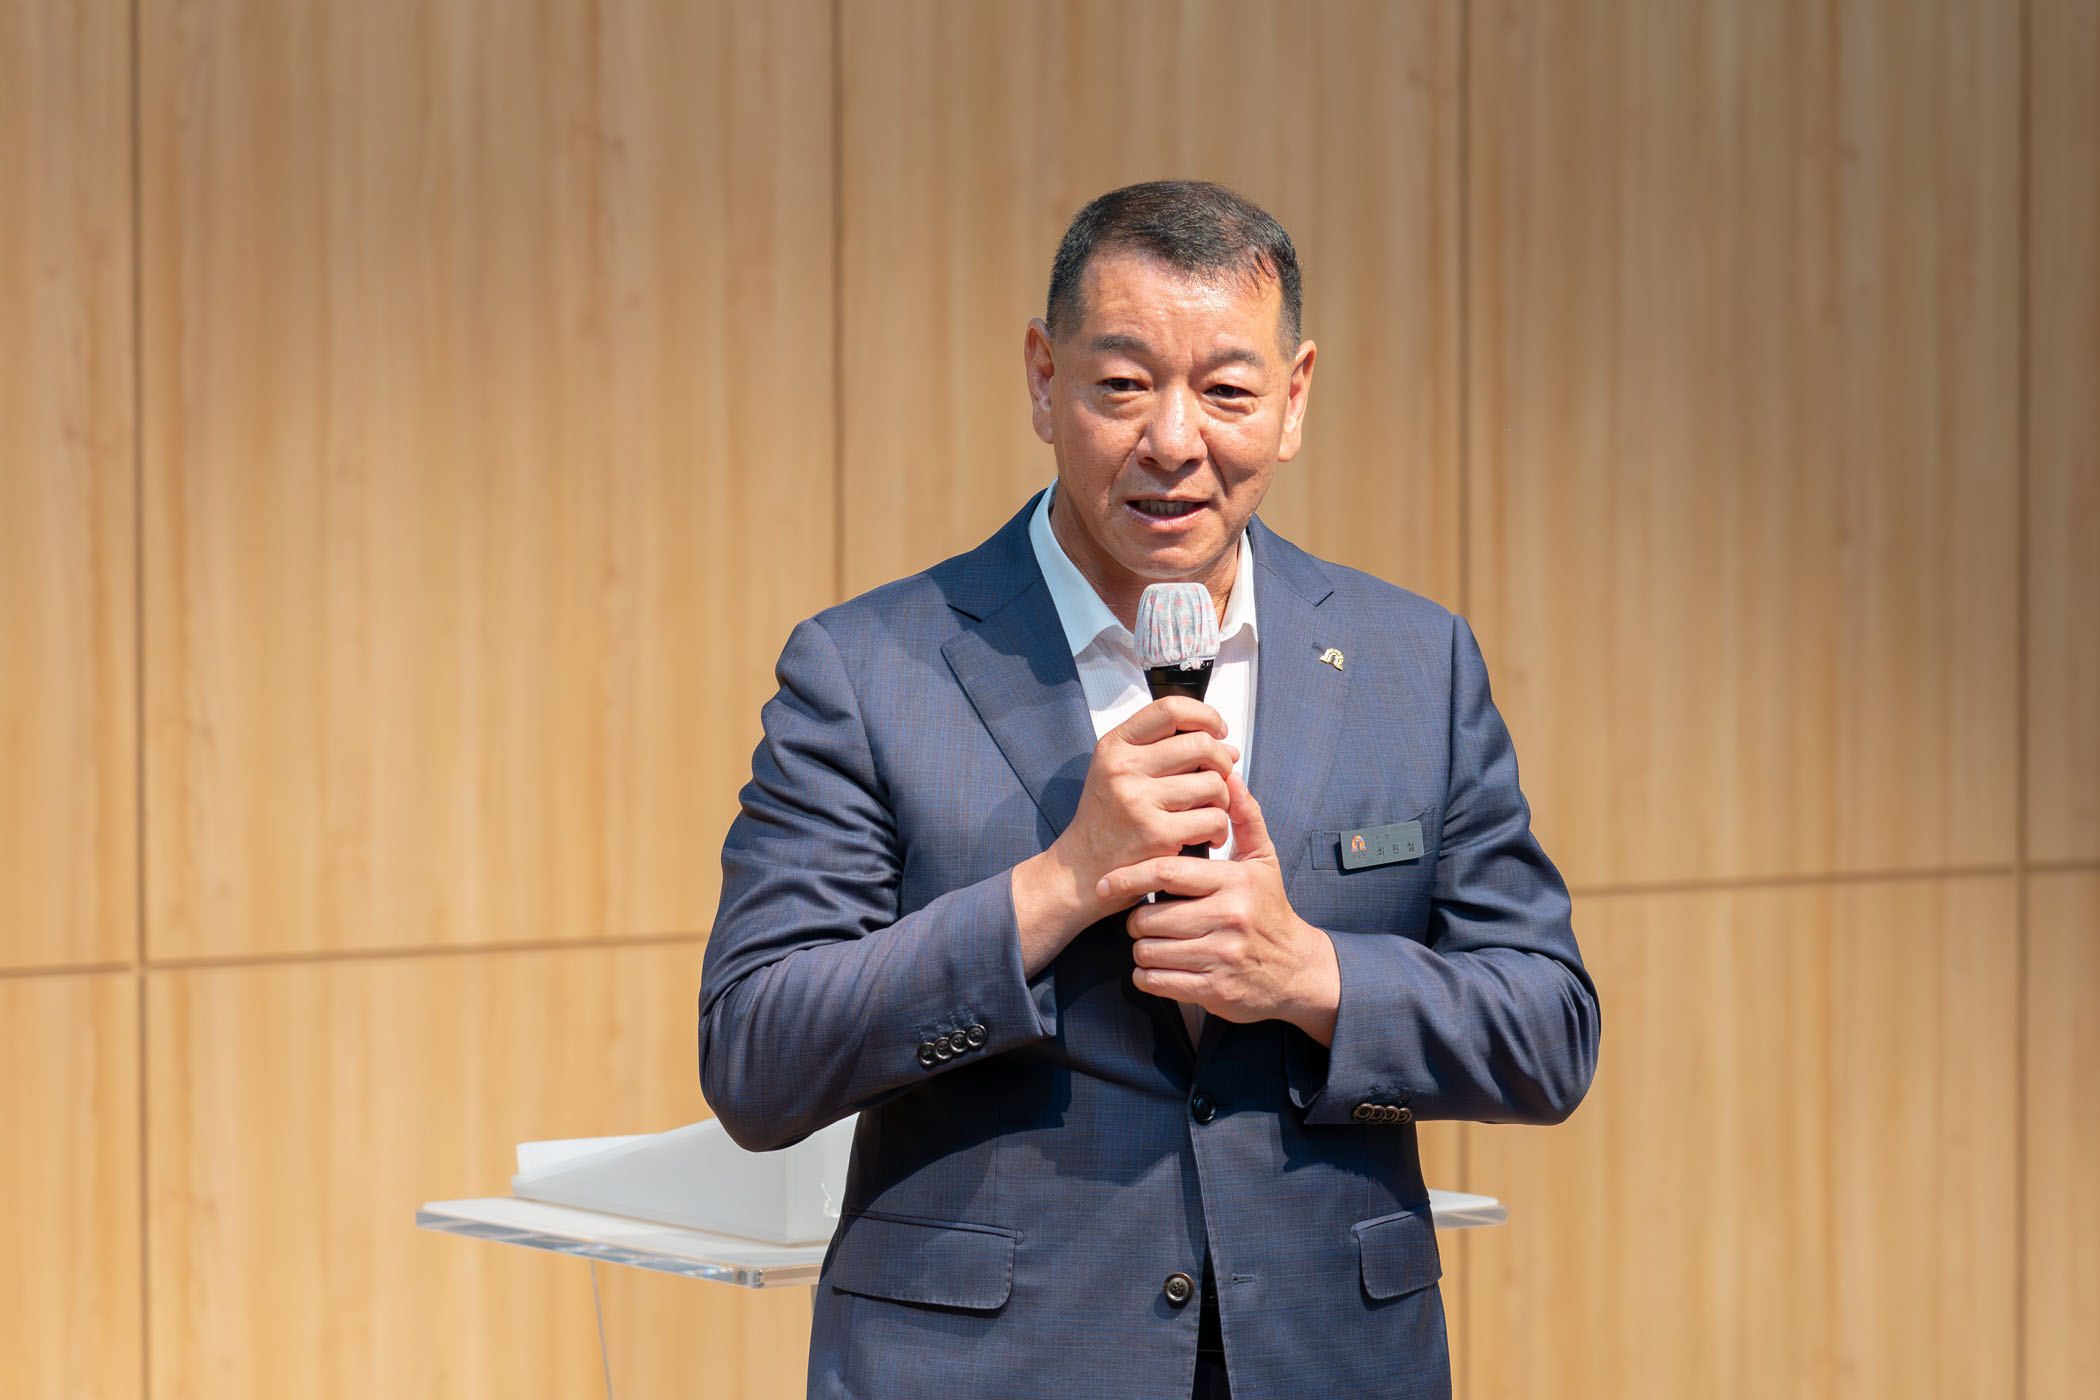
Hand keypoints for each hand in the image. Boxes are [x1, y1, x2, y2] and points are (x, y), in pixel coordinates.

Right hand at [1011, 697, 1239, 972]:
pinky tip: (1206, 835)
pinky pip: (1212, 819)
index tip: (1217, 729)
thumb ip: (1164, 753)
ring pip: (1213, 783)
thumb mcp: (1119, 772)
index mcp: (1115, 746)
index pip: (1170, 709)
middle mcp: (1124, 768)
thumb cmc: (1106, 821)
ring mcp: (1139, 801)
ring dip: (1223, 799)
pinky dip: (1218, 828)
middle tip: (1220, 777)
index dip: (1204, 716)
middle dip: (1222, 761)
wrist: (1079, 870)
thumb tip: (1225, 747)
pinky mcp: (1156, 835)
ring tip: (1210, 810)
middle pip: (1201, 744)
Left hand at [1099, 770, 1340, 1045]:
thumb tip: (1229, 775)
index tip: (1107, 882)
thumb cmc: (1270, 910)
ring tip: (1155, 942)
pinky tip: (1160, 966)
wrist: (1297, 971)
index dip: (1129, 876)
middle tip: (1144, 919)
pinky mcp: (1214, 991)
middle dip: (1136, 920)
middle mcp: (1229, 918)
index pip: (1167, 874)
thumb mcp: (1263, 860)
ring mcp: (1221, 957)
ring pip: (1147, 951)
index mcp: (1235, 882)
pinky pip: (1156, 981)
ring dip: (1141, 948)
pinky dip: (1147, 976)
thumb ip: (1245, 817)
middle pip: (1149, 917)